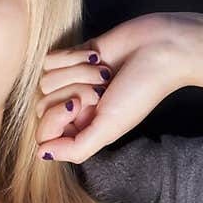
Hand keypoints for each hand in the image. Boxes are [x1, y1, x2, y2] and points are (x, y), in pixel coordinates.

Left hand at [35, 12, 200, 162]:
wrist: (160, 48)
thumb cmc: (140, 91)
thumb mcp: (109, 128)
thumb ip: (76, 148)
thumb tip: (42, 154)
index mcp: (83, 129)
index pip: (44, 134)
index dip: (55, 119)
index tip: (78, 107)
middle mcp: (74, 108)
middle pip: (42, 106)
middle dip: (74, 93)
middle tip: (101, 90)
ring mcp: (71, 82)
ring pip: (45, 81)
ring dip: (79, 73)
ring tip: (104, 72)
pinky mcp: (71, 56)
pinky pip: (49, 59)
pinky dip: (74, 57)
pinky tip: (97, 57)